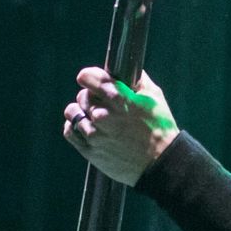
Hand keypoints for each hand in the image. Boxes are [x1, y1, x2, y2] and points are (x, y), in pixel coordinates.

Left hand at [62, 67, 178, 185]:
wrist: (160, 162)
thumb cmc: (160, 128)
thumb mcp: (155, 97)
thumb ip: (139, 80)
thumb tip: (128, 69)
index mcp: (119, 99)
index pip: (88, 78)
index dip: (89, 76)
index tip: (91, 79)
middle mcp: (103, 115)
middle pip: (82, 96)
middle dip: (91, 96)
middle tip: (102, 102)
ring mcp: (94, 134)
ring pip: (73, 112)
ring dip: (81, 111)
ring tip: (92, 115)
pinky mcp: (89, 150)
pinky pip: (70, 132)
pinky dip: (74, 127)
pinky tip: (86, 126)